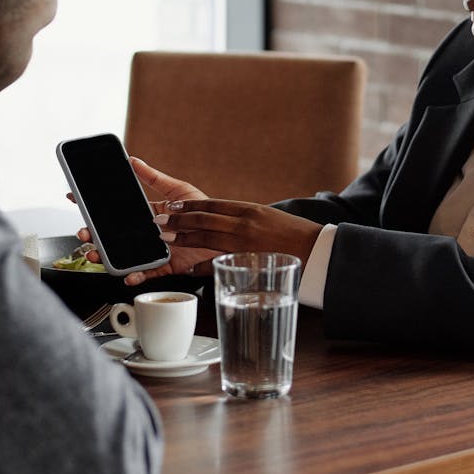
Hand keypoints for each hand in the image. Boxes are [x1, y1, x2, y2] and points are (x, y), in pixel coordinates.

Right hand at [72, 157, 216, 285]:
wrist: (224, 234)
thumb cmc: (204, 211)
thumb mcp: (179, 190)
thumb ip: (155, 177)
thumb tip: (134, 160)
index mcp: (149, 214)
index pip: (117, 209)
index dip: (95, 206)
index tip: (75, 199)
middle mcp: (148, 233)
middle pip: (114, 235)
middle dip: (94, 234)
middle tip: (82, 231)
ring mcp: (154, 250)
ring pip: (124, 255)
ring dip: (106, 255)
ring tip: (94, 252)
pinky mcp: (165, 265)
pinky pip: (146, 272)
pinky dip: (135, 275)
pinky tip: (126, 274)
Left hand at [160, 199, 321, 270]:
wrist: (315, 250)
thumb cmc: (292, 235)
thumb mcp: (267, 218)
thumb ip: (245, 219)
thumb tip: (224, 221)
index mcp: (248, 210)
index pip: (212, 204)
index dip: (189, 206)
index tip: (172, 206)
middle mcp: (244, 223)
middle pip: (203, 219)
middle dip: (178, 220)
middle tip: (158, 220)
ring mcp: (244, 242)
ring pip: (206, 237)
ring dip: (183, 238)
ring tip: (165, 238)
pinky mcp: (247, 261)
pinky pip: (219, 262)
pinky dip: (202, 265)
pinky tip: (189, 268)